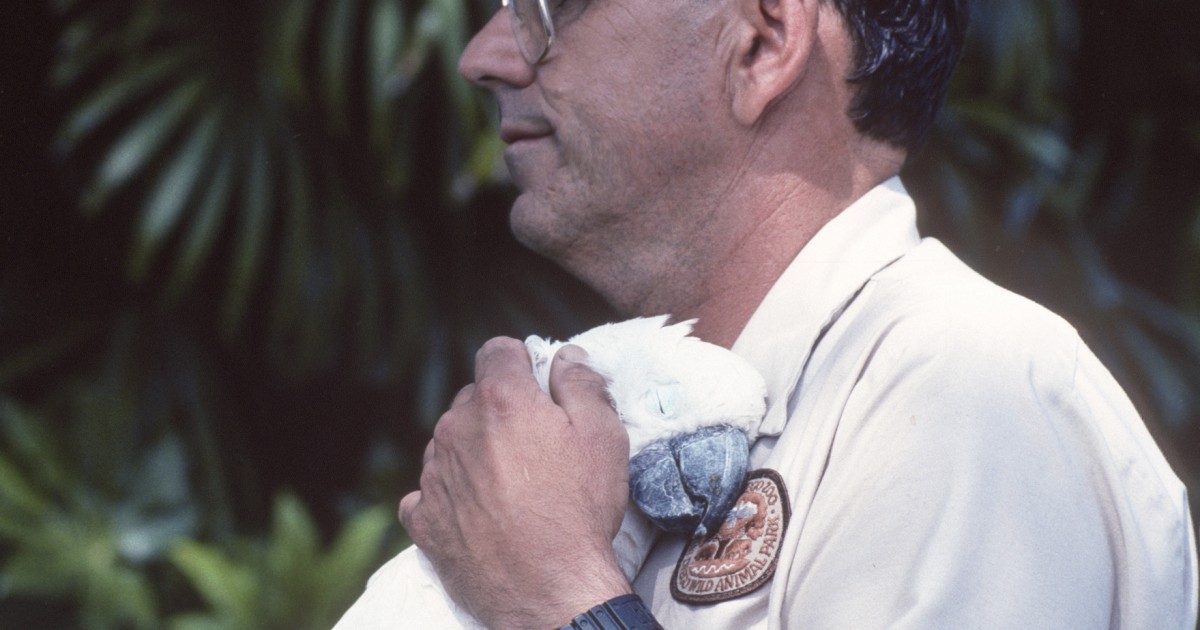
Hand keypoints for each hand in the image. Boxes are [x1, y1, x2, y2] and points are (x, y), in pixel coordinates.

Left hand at [399, 338, 632, 628]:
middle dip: (501, 411)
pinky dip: (451, 495)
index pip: (498, 351)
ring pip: (451, 442)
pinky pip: (430, 490)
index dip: (522, 363)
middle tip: (537, 448)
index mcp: (501, 400)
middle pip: (473, 397)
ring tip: (513, 488)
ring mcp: (434, 474)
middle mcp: (457, 428)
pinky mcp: (424, 518)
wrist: (551, 591)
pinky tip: (480, 512)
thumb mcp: (603, 436)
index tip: (539, 388)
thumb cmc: (581, 511)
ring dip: (476, 452)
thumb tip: (566, 357)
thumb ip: (582, 384)